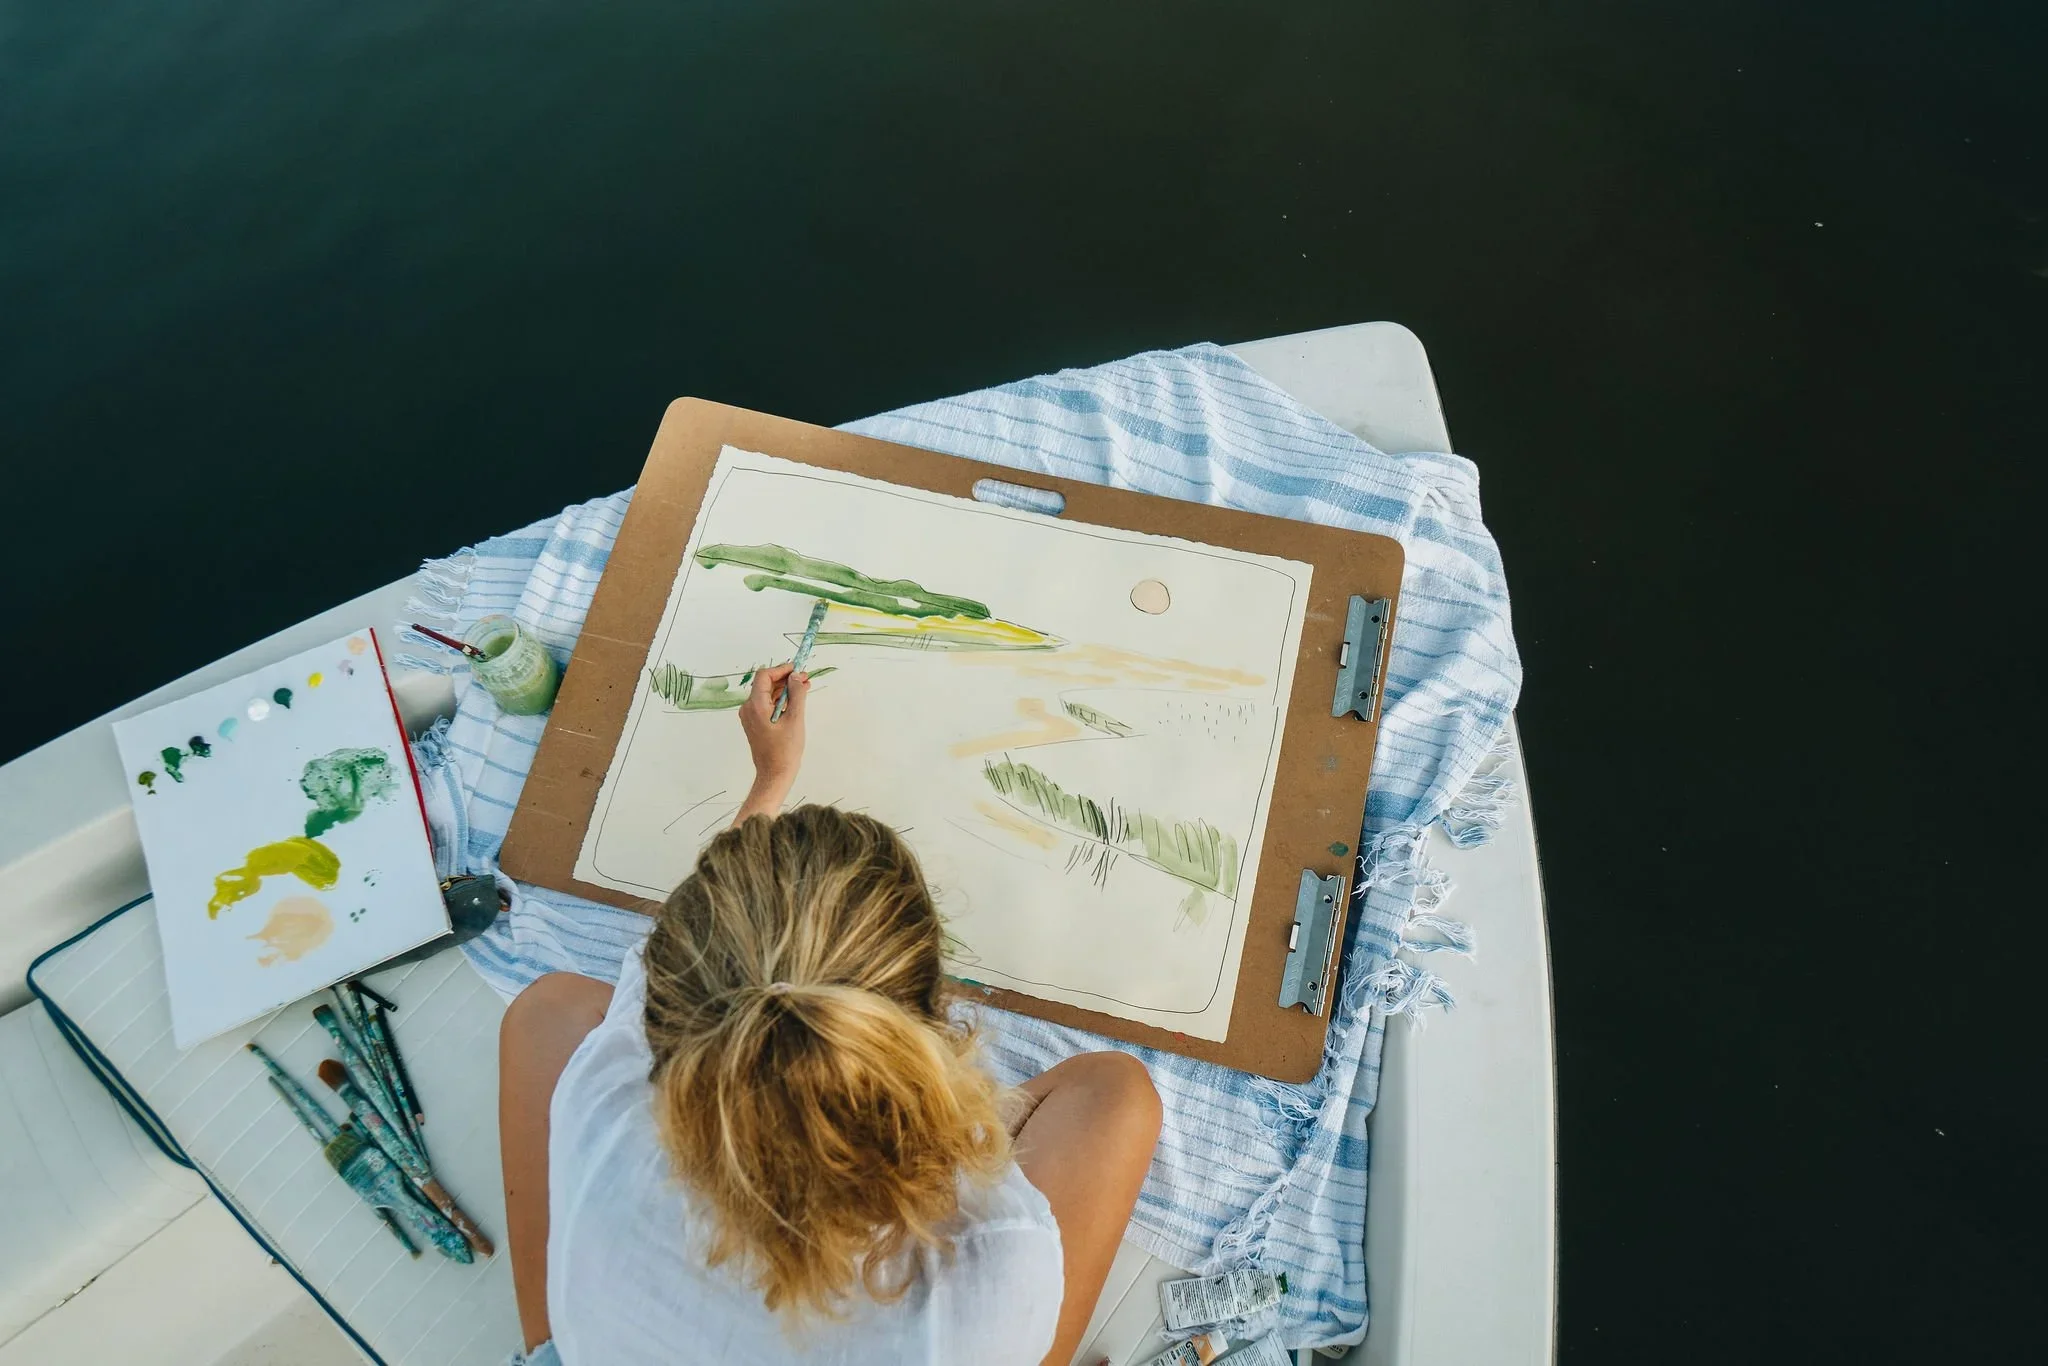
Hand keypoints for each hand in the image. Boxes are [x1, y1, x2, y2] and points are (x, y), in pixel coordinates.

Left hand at [735, 663, 808, 819]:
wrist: (774, 775)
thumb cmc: (785, 750)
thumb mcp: (795, 719)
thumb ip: (796, 694)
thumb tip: (796, 675)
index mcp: (755, 706)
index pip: (764, 676)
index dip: (782, 669)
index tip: (798, 669)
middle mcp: (749, 708)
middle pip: (765, 684)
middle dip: (785, 679)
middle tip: (806, 679)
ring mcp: (750, 716)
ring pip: (767, 694)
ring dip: (784, 689)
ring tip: (804, 688)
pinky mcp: (755, 723)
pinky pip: (767, 705)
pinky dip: (780, 700)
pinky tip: (795, 701)